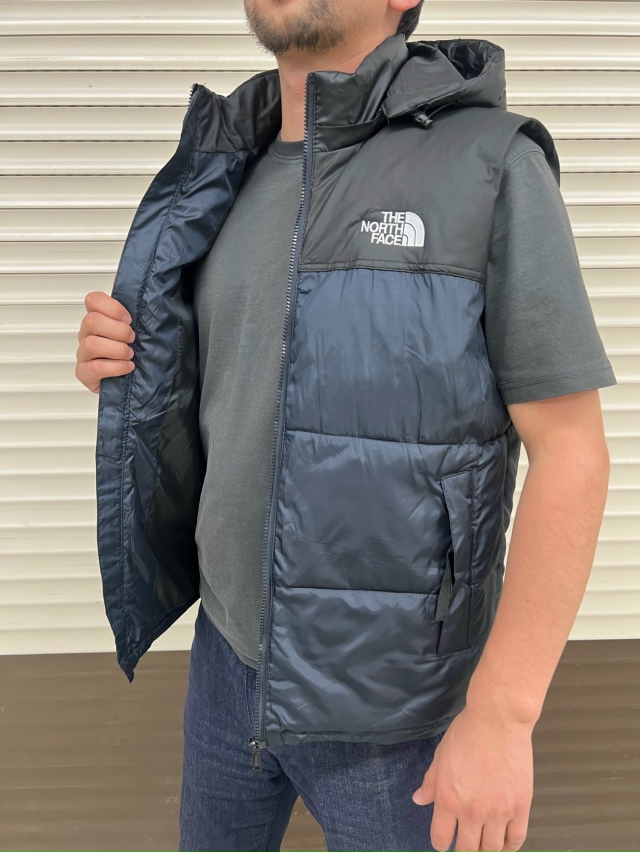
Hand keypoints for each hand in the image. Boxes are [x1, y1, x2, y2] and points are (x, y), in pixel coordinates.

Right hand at [75, 291, 135, 393]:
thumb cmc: (138, 351)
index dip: (112, 307)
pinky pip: (94, 367)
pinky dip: (116, 367)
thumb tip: (133, 282)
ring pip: (92, 344)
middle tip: (132, 338)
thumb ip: (137, 305)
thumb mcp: (142, 326)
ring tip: (130, 355)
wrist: (137, 380)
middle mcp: (88, 333)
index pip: (93, 300)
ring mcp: (84, 353)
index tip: (129, 318)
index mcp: (99, 318)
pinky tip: (128, 367)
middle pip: (91, 320)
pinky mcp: (84, 373)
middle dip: (118, 330)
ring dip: (117, 350)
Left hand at [412, 703, 533, 851]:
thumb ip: (430, 783)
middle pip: (468, 850)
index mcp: (449, 800)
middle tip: (465, 846)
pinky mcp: (520, 807)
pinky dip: (510, 845)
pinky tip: (505, 841)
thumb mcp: (440, 757)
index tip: (444, 841)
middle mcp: (472, 812)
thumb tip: (419, 798)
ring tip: (484, 843)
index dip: (441, 843)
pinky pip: (516, 838)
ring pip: (492, 848)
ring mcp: (498, 812)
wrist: (497, 720)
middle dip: (464, 851)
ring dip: (486, 849)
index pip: (441, 839)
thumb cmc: (468, 733)